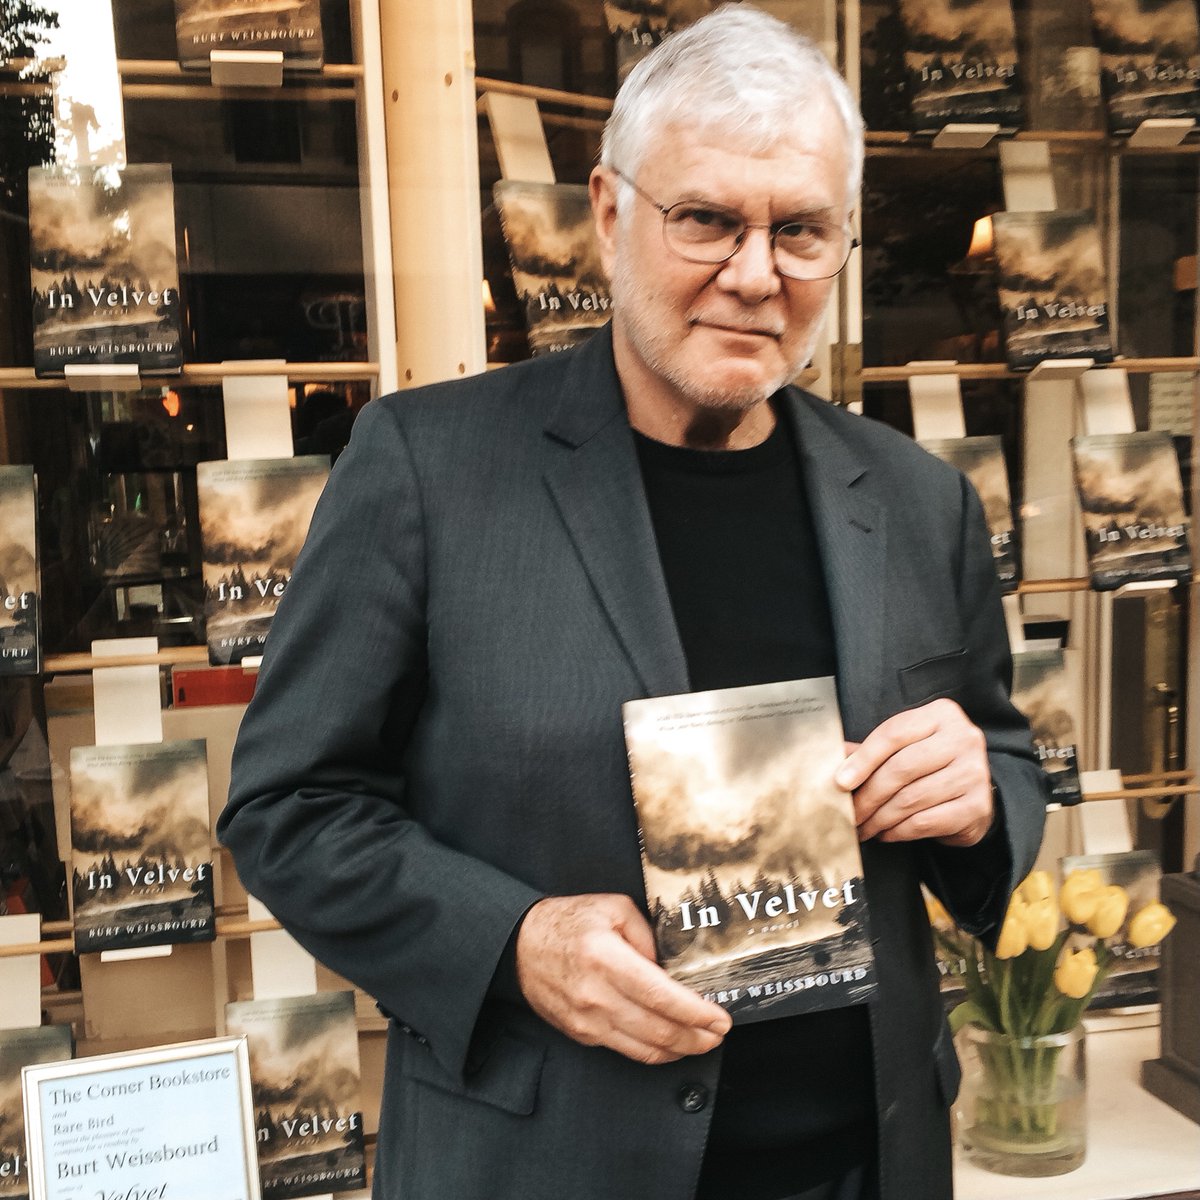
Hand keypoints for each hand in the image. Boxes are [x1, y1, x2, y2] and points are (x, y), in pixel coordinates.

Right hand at [515, 893, 730, 1064]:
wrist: (520, 945)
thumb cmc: (567, 922)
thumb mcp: (612, 907)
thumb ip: (648, 934)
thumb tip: (670, 966)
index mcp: (605, 958)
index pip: (661, 995)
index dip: (695, 1012)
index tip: (719, 1018)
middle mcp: (596, 994)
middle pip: (658, 1029)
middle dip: (697, 1037)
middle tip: (719, 1033)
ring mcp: (587, 1020)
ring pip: (644, 1048)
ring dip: (680, 1050)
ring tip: (702, 1043)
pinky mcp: (581, 1033)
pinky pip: (626, 1050)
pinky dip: (654, 1051)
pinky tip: (670, 1043)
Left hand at [834, 698, 993, 847]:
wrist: (974, 793)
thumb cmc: (932, 766)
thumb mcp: (906, 747)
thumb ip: (873, 750)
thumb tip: (835, 757)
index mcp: (941, 715)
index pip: (893, 734)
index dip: (863, 759)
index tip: (841, 782)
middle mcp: (963, 739)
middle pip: (901, 768)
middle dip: (868, 795)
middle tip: (851, 813)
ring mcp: (974, 772)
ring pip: (911, 798)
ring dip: (880, 818)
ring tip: (864, 826)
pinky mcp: (977, 806)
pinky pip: (925, 822)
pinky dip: (899, 831)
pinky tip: (886, 832)